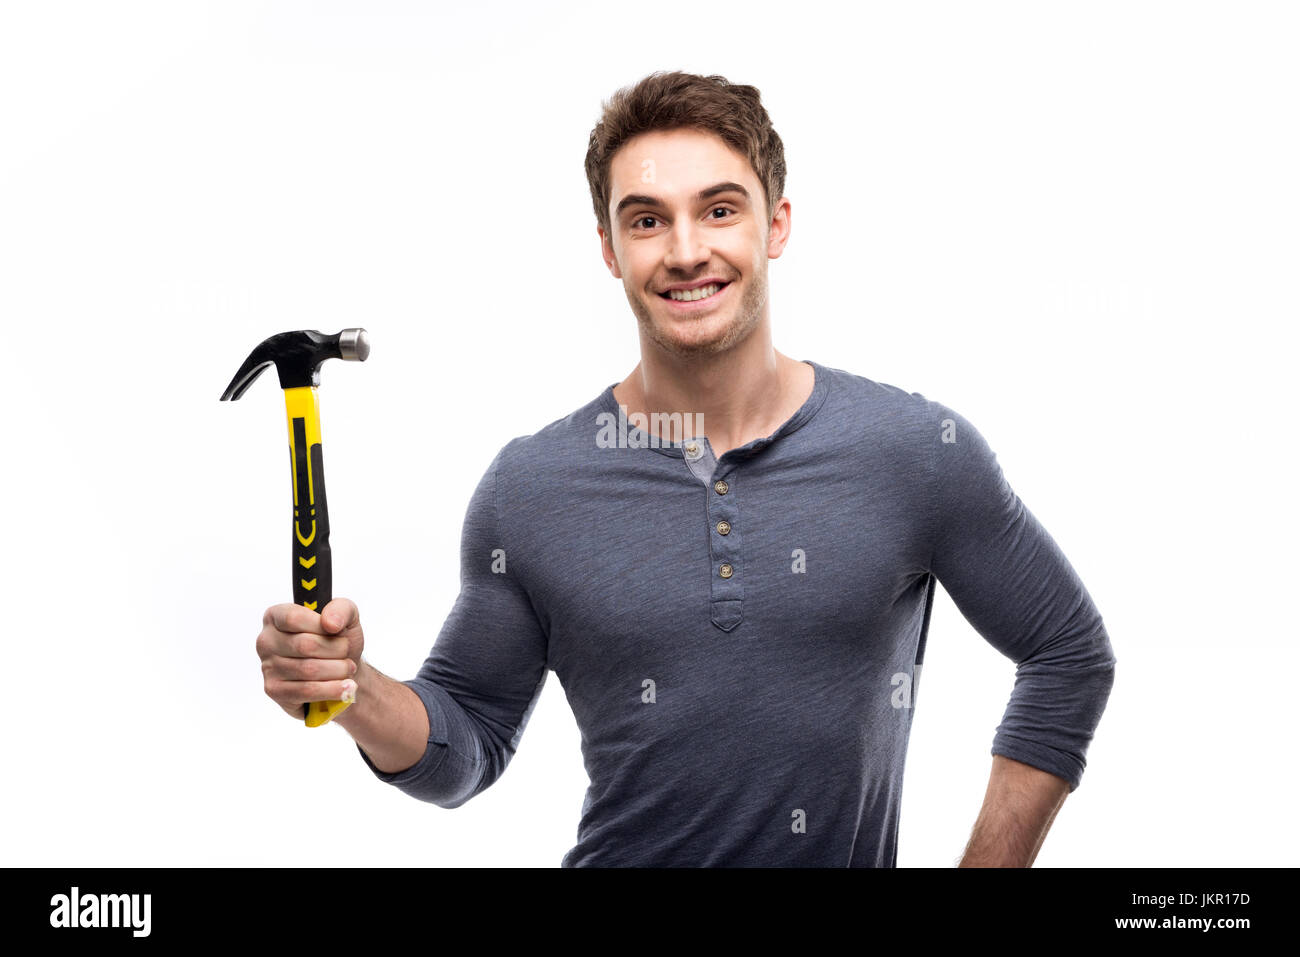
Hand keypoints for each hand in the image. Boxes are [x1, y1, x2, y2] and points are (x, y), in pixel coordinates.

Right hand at [256, 598, 364, 719]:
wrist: (343, 671)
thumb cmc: (339, 640)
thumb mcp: (347, 616)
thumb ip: (341, 608)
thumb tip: (330, 623)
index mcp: (276, 616)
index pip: (294, 618)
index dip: (321, 626)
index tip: (338, 631)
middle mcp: (266, 640)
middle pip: (305, 645)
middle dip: (336, 651)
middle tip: (347, 654)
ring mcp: (267, 667)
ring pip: (308, 670)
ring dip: (338, 671)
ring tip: (348, 669)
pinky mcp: (275, 690)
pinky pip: (306, 691)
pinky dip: (332, 689)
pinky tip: (345, 687)